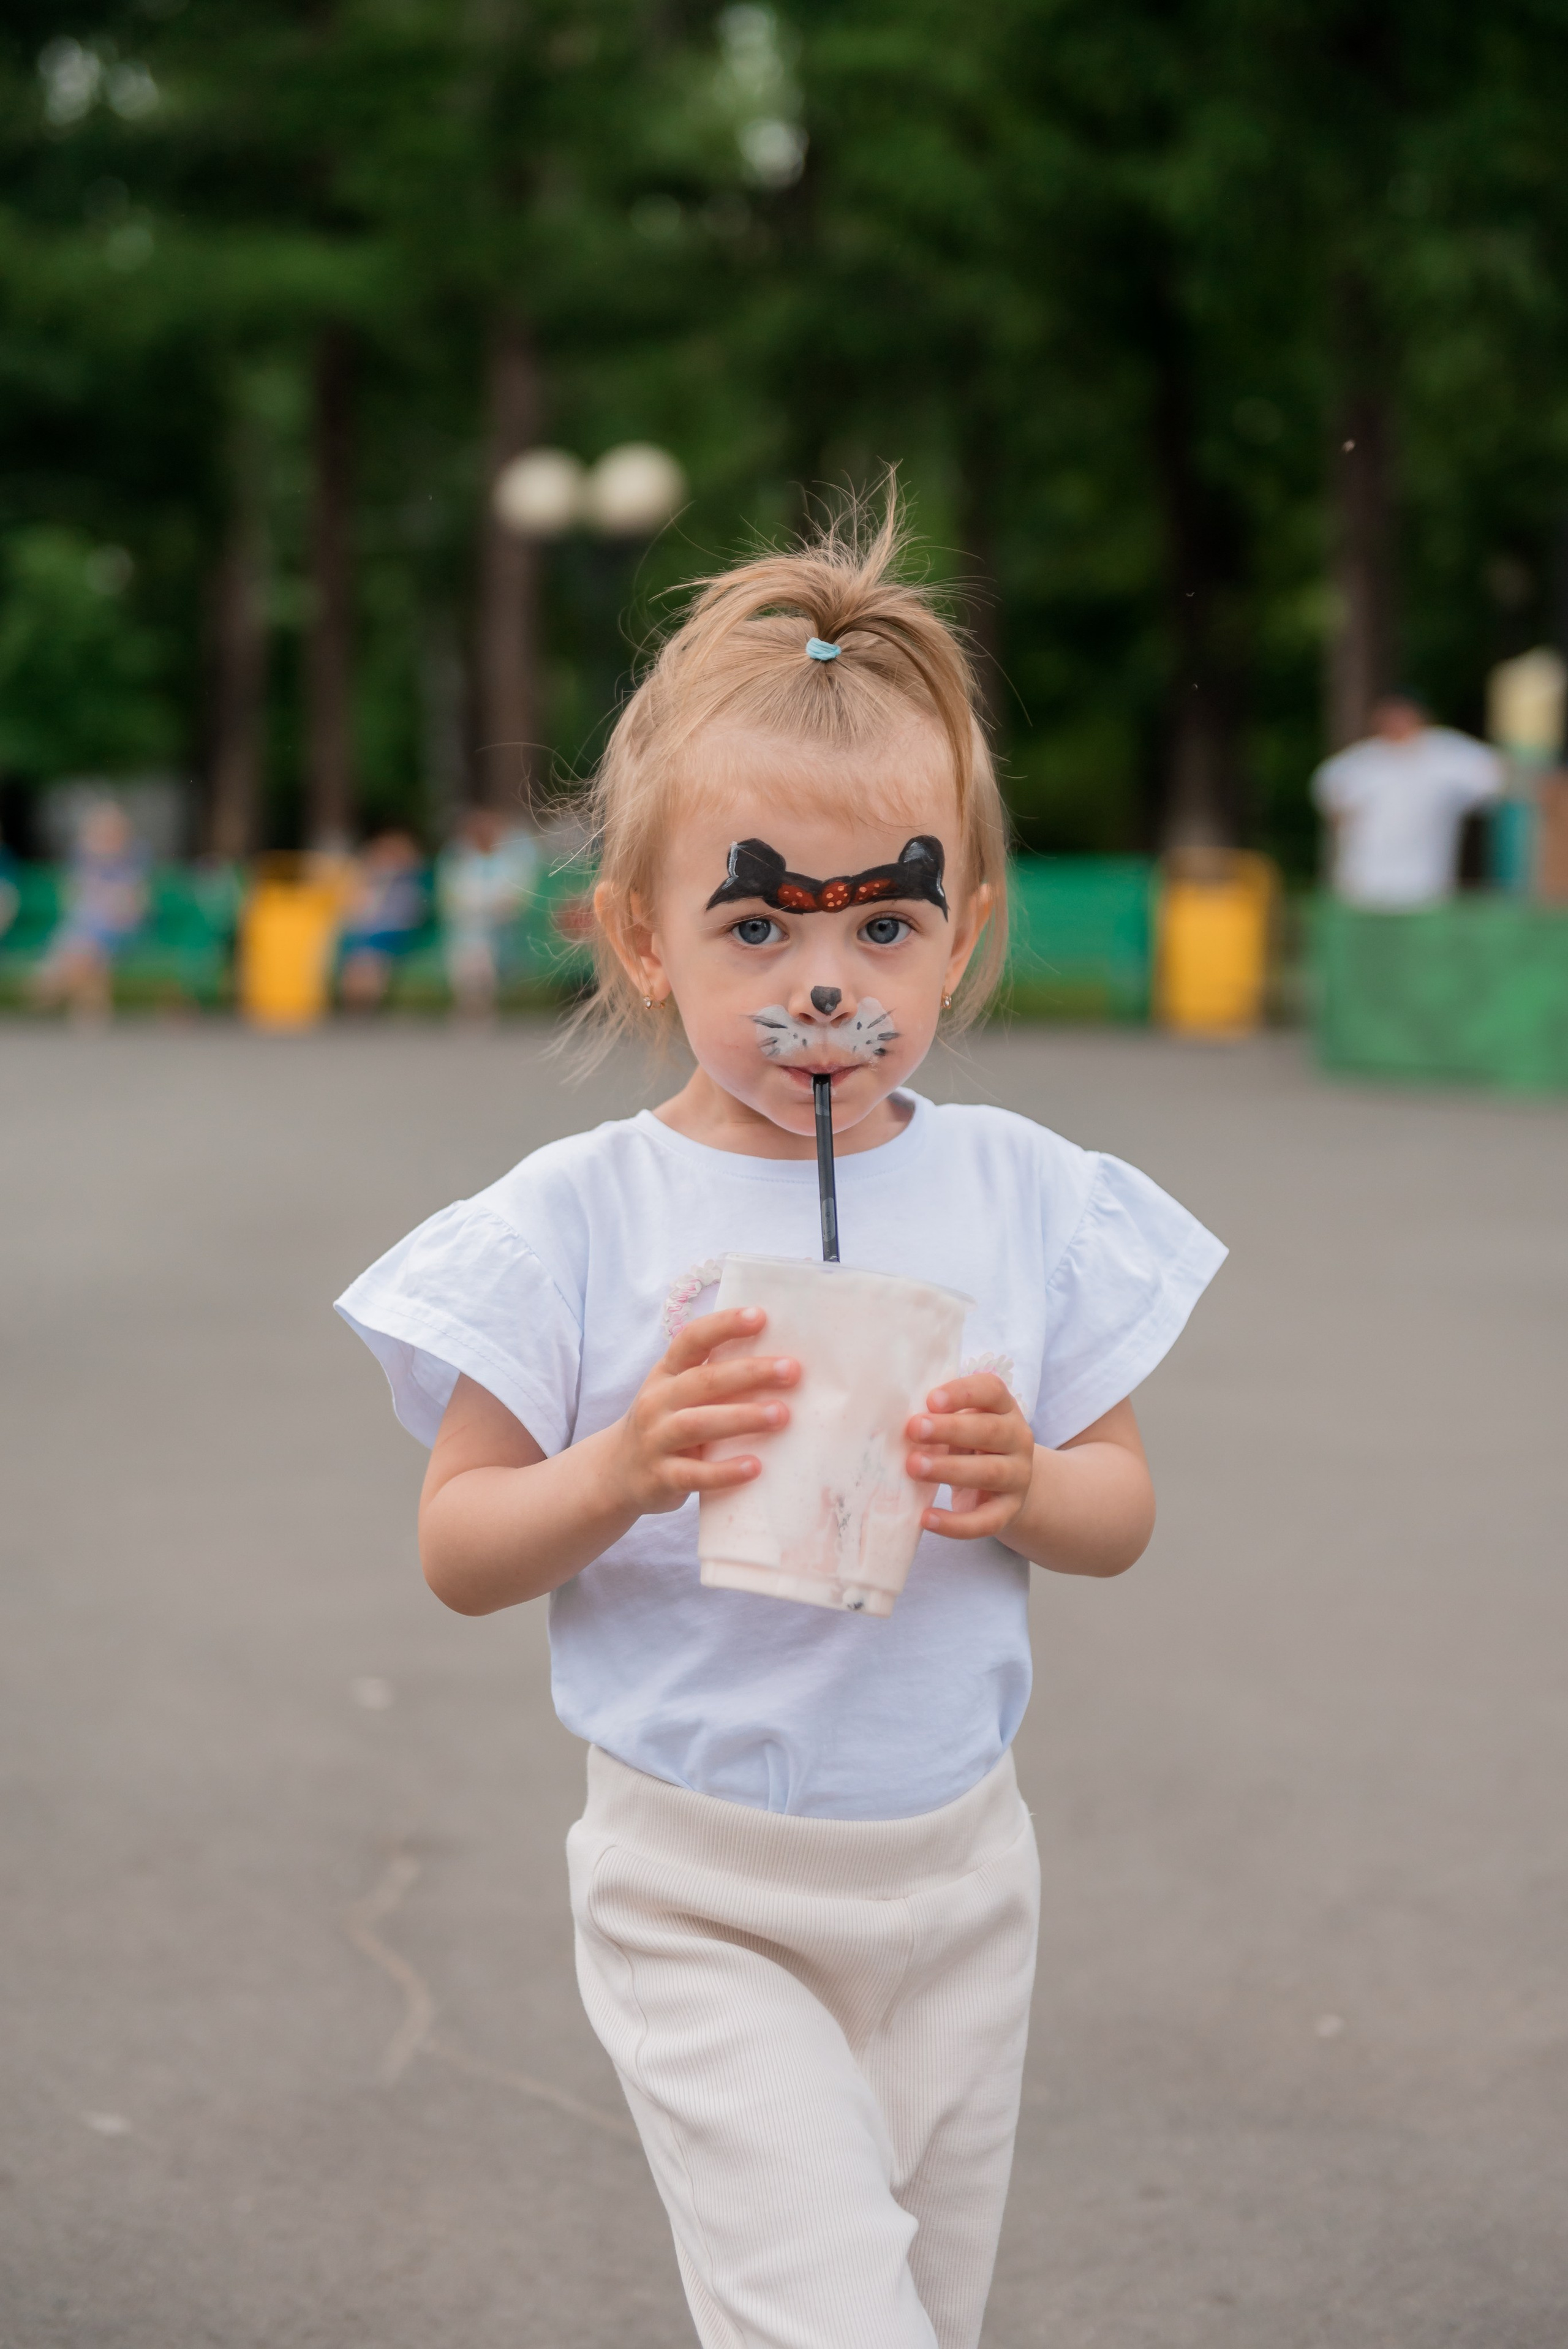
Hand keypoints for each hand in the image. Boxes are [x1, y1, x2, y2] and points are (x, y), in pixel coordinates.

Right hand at [610, 1308, 798, 1516]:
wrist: (617, 1474)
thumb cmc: (665, 1425)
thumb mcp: (677, 1394)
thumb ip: (714, 1378)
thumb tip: (779, 1362)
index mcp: (666, 1373)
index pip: (692, 1339)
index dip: (724, 1325)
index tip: (760, 1316)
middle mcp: (657, 1401)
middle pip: (703, 1381)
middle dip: (749, 1373)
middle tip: (791, 1370)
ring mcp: (656, 1439)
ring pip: (697, 1424)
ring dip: (741, 1417)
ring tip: (780, 1415)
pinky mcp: (661, 1477)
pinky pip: (694, 1474)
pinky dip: (724, 1471)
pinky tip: (755, 1467)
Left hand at [906, 1372, 1035, 1540]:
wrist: (1005, 1487)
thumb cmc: (970, 1445)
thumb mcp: (962, 1424)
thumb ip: (939, 1417)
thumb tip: (895, 1419)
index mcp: (1004, 1409)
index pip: (992, 1390)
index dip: (963, 1393)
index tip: (930, 1399)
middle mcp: (1018, 1439)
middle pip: (990, 1430)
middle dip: (950, 1429)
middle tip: (913, 1429)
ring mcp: (1018, 1476)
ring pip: (989, 1472)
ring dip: (949, 1470)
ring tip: (913, 1467)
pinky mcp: (1008, 1511)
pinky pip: (985, 1520)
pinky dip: (955, 1524)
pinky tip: (926, 1518)